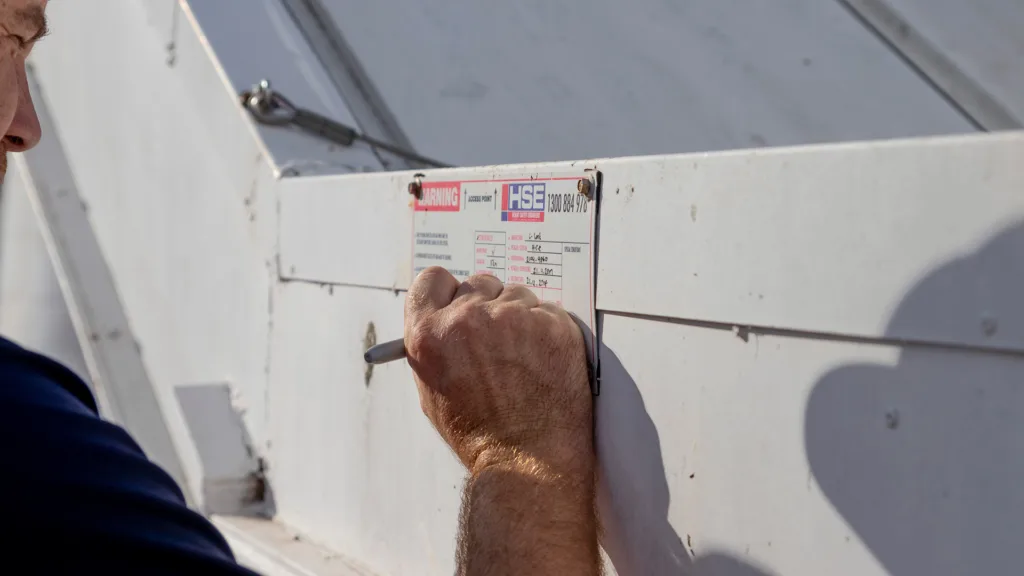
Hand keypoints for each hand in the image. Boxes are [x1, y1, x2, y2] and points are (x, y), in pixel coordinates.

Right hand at [404, 267, 592, 476]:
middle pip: (478, 284)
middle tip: (497, 340)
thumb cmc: (480, 434)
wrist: (528, 459)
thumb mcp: (433, 390)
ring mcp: (512, 318)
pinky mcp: (551, 323)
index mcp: (429, 334)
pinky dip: (548, 331)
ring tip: (523, 361)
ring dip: (520, 318)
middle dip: (487, 306)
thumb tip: (440, 318)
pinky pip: (547, 310)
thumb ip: (433, 346)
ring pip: (516, 295)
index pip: (432, 279)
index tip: (458, 302)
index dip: (447, 293)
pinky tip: (543, 363)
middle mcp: (467, 319)